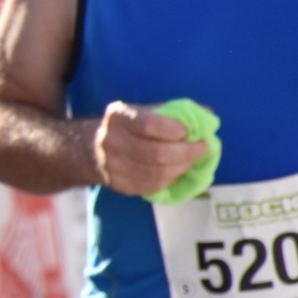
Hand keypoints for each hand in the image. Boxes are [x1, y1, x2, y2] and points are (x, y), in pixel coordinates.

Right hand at [94, 102, 209, 195]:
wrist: (90, 149)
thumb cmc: (127, 126)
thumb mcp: (143, 111)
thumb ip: (173, 113)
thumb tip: (208, 115)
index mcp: (119, 118)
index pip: (150, 125)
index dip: (176, 130)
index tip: (191, 131)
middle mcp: (111, 142)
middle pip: (156, 153)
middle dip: (186, 153)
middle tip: (202, 148)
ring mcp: (112, 166)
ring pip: (156, 173)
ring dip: (182, 168)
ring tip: (192, 160)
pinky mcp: (118, 184)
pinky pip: (151, 186)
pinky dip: (171, 179)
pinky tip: (178, 171)